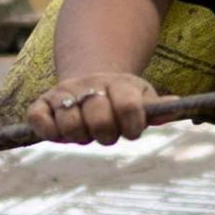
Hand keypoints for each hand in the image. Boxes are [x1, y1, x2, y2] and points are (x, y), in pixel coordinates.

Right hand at [32, 72, 153, 144]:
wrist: (91, 79)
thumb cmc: (123, 97)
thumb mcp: (143, 98)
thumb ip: (157, 108)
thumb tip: (176, 105)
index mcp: (119, 84)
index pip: (128, 107)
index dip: (133, 126)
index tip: (132, 131)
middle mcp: (90, 85)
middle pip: (99, 119)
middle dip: (106, 135)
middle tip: (106, 134)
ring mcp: (64, 92)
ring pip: (69, 122)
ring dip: (79, 135)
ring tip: (85, 132)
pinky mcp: (42, 103)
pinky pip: (38, 118)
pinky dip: (48, 130)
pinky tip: (60, 133)